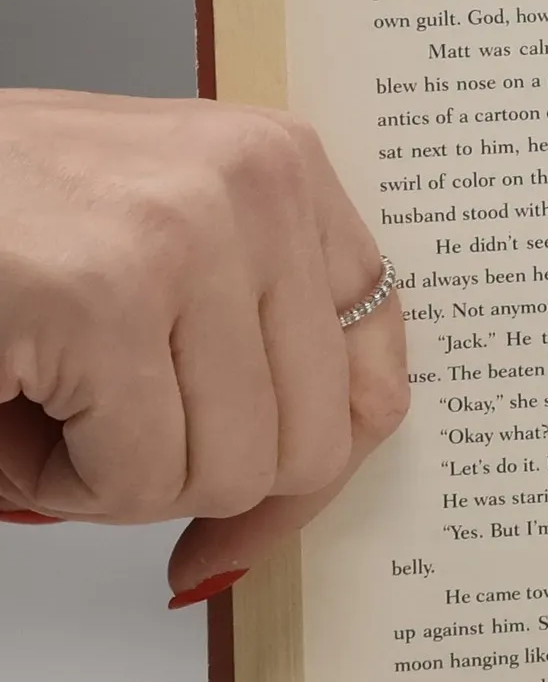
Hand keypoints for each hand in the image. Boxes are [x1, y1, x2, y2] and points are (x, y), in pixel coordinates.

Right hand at [0, 91, 407, 603]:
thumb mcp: (159, 255)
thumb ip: (249, 349)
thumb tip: (289, 511)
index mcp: (282, 167)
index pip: (377, 368)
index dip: (318, 471)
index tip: (253, 514)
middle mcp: (255, 185)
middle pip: (312, 444)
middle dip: (197, 479)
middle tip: (102, 427)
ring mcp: (186, 233)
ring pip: (229, 471)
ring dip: (119, 480)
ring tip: (47, 396)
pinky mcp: (103, 294)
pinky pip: (140, 477)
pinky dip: (61, 482)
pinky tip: (12, 402)